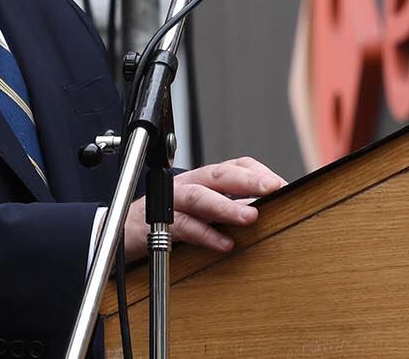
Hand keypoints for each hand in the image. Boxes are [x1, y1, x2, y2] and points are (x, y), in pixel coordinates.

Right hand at [122, 157, 286, 261]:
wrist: (126, 230)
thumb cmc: (172, 218)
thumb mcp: (206, 209)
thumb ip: (233, 207)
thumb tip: (270, 211)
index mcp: (205, 178)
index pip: (235, 165)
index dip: (259, 174)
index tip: (282, 186)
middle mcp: (190, 184)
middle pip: (219, 174)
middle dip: (248, 180)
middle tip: (273, 188)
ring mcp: (173, 202)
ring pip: (200, 197)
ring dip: (227, 206)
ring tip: (251, 216)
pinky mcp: (160, 224)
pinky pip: (184, 227)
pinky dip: (206, 235)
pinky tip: (225, 244)